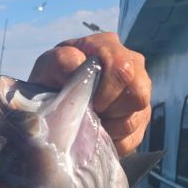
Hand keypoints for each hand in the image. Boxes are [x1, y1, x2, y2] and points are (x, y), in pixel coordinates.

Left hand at [26, 32, 150, 155]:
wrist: (52, 104)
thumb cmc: (52, 80)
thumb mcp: (48, 66)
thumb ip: (61, 61)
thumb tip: (78, 68)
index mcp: (109, 47)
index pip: (122, 68)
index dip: (106, 91)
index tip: (89, 102)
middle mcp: (132, 65)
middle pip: (137, 94)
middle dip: (110, 110)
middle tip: (90, 113)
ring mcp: (139, 91)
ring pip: (136, 117)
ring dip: (110, 126)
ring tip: (92, 122)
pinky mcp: (140, 118)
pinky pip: (133, 137)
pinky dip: (112, 140)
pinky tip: (98, 132)